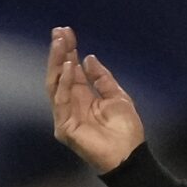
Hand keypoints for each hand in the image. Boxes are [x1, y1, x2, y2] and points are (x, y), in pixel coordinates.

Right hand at [45, 27, 145, 173]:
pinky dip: (65, 84)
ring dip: (58, 63)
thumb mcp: (117, 96)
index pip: (71, 70)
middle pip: (60, 74)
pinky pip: (61, 101)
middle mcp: (71, 104)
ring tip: (61, 43)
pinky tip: (69, 67)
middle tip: (59, 32)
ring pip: (56, 84)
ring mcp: (65, 115)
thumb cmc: (126, 130)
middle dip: (59, 53)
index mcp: (83, 97)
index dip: (68, 51)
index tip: (66, 31)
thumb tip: (88, 58)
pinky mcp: (64, 127)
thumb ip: (102, 79)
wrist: (130, 155)